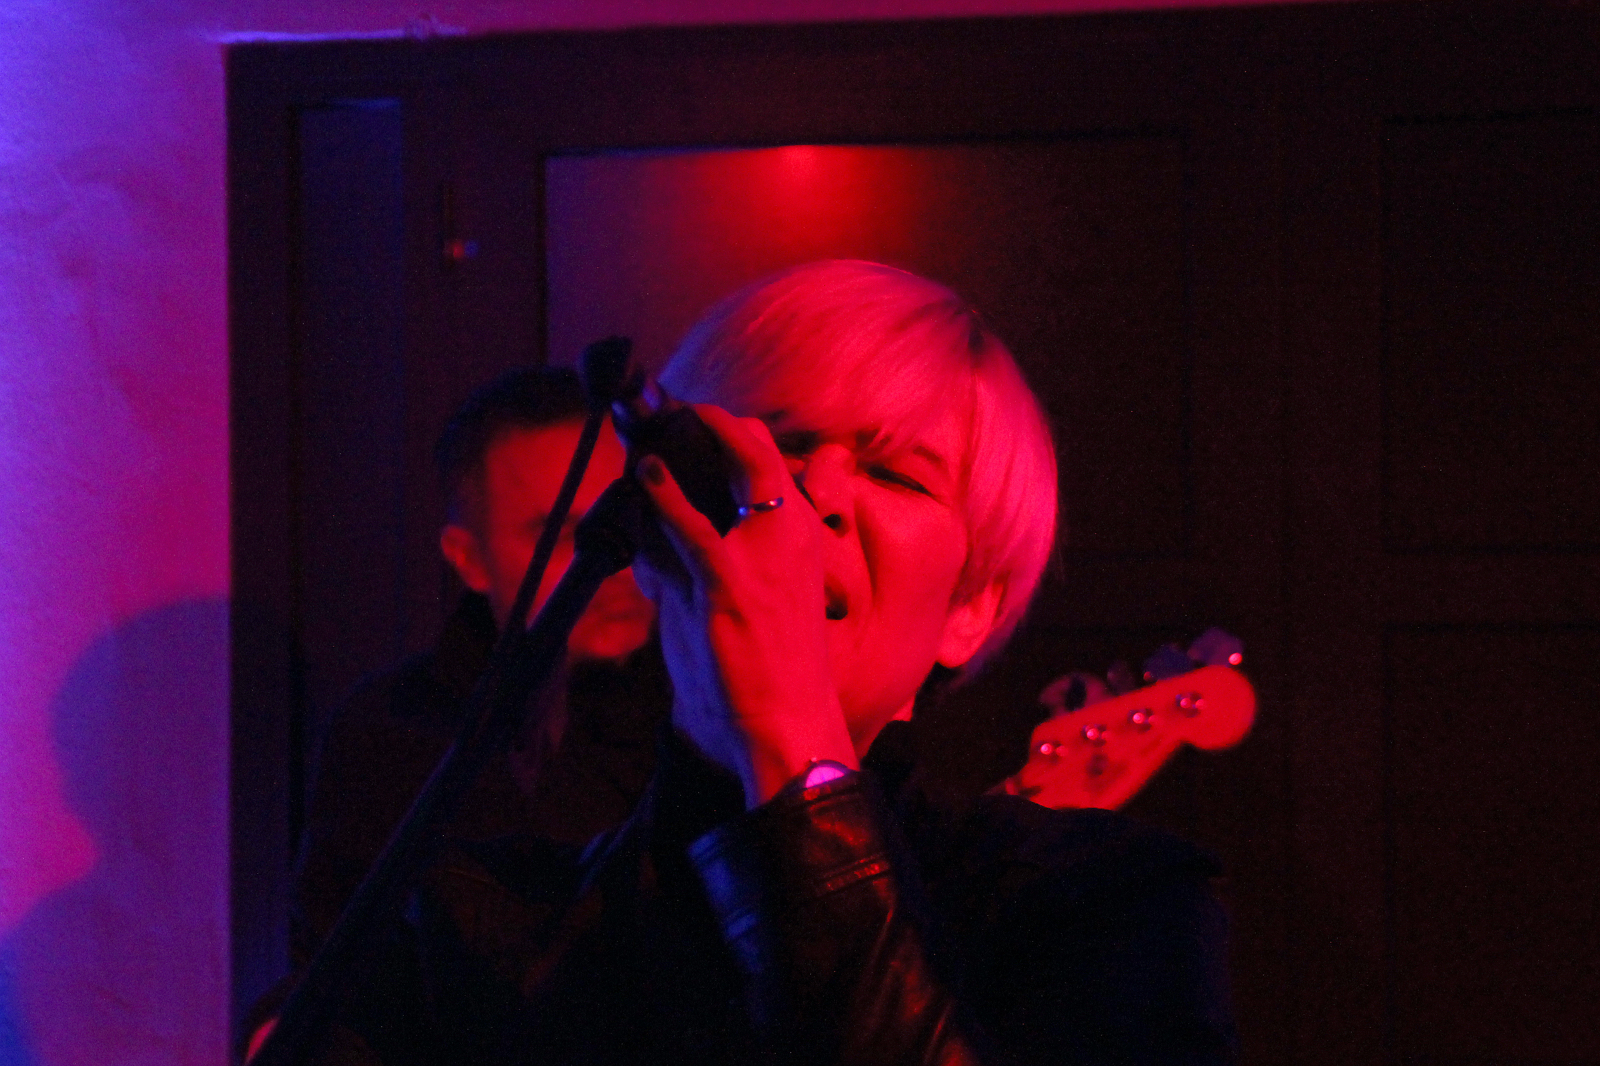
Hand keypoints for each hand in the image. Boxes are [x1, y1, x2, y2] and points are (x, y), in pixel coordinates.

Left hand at [633, 404, 857, 806]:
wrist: (788, 727)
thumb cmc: (765, 675)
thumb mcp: (735, 608)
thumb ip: (693, 571)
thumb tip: (644, 552)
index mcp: (798, 538)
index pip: (764, 461)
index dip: (723, 433)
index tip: (683, 419)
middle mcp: (790, 535)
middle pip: (753, 447)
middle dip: (705, 420)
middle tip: (660, 407)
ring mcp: (764, 556)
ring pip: (730, 468)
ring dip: (678, 440)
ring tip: (640, 424)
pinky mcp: (731, 585)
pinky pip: (692, 526)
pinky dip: (663, 495)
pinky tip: (642, 476)